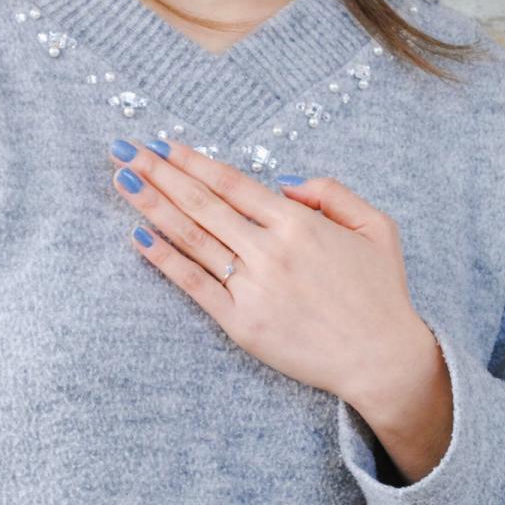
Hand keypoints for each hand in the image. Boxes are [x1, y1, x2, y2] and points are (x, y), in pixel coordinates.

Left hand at [109, 137, 451, 481]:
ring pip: (193, 238)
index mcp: (299, 224)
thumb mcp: (377, 227)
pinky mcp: (241, 323)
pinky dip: (166, 261)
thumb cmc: (381, 293)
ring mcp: (252, 288)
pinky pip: (195, 285)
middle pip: (203, 203)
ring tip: (123, 181)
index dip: (195, 161)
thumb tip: (283, 184)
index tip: (165, 145)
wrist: (381, 359)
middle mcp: (270, 251)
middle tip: (124, 149)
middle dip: (160, 173)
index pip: (233, 183)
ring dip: (153, 206)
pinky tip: (139, 237)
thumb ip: (332, 194)